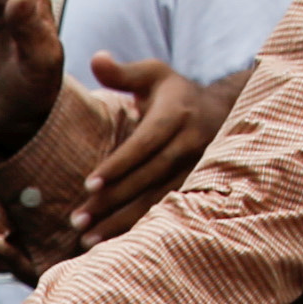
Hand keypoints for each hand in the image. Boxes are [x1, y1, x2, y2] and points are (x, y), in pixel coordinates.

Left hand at [73, 56, 238, 241]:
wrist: (224, 113)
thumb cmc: (176, 94)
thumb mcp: (154, 75)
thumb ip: (124, 72)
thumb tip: (96, 58)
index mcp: (177, 114)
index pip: (146, 143)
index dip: (120, 164)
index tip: (90, 183)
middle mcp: (190, 143)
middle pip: (148, 177)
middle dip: (113, 200)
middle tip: (78, 219)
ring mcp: (196, 169)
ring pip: (158, 200)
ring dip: (122, 223)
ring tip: (88, 240)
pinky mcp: (196, 187)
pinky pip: (167, 212)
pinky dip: (140, 229)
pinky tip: (113, 245)